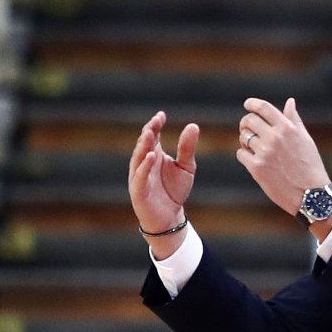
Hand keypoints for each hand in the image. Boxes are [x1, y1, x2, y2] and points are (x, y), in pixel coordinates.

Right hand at [128, 111, 199, 256]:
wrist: (170, 216)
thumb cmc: (175, 190)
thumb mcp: (186, 167)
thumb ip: (187, 148)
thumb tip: (193, 125)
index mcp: (154, 154)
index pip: (152, 135)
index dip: (155, 125)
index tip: (162, 115)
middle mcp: (144, 163)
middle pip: (144, 143)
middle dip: (149, 131)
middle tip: (156, 121)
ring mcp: (139, 176)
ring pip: (138, 157)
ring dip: (144, 145)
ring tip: (151, 133)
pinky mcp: (138, 190)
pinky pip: (140, 176)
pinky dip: (144, 166)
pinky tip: (151, 156)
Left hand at [237, 97, 330, 216]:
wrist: (311, 194)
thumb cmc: (310, 166)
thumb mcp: (305, 139)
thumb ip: (294, 120)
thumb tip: (290, 102)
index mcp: (287, 128)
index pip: (263, 107)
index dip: (252, 104)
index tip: (248, 105)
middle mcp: (275, 138)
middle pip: (249, 120)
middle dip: (246, 123)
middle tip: (248, 129)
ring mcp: (265, 153)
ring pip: (243, 137)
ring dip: (245, 140)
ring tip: (254, 147)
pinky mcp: (257, 168)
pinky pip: (241, 154)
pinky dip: (245, 156)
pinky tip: (254, 160)